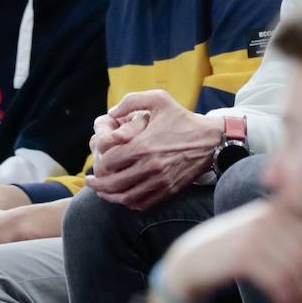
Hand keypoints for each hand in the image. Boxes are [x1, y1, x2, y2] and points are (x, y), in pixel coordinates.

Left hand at [84, 90, 220, 209]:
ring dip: (109, 196)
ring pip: (125, 197)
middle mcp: (150, 167)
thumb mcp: (159, 99)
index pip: (109, 160)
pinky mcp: (168, 191)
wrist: (210, 141)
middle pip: (113, 182)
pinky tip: (121, 196)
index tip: (96, 157)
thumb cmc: (182, 118)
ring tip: (100, 191)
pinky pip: (142, 203)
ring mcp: (159, 181)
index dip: (98, 160)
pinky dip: (128, 202)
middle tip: (91, 179)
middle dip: (98, 182)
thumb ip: (131, 100)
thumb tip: (111, 112)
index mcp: (143, 145)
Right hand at [152, 201, 301, 302]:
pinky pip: (276, 280)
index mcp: (279, 212)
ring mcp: (256, 234)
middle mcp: (270, 218)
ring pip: (294, 270)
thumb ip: (291, 243)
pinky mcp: (243, 254)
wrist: (195, 259)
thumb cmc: (234, 252)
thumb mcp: (264, 238)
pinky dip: (284, 297)